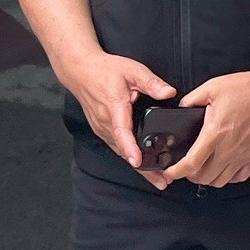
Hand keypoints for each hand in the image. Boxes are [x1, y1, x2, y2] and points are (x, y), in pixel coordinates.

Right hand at [51, 48, 173, 175]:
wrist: (80, 71)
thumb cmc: (105, 70)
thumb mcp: (133, 70)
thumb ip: (152, 82)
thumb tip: (169, 92)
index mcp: (114, 107)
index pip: (122, 131)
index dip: (130, 148)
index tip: (138, 161)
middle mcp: (106, 122)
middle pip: (124, 150)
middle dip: (143, 167)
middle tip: (162, 180)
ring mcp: (102, 128)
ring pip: (120, 152)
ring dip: (137, 166)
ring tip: (156, 178)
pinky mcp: (102, 130)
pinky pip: (117, 147)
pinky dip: (129, 157)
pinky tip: (142, 165)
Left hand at [162, 56, 249, 188]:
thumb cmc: (248, 89)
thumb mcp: (212, 87)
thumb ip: (191, 100)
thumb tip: (180, 109)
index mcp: (215, 133)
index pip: (191, 163)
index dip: (175, 172)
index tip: (169, 171)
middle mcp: (229, 149)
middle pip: (203, 178)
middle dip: (189, 175)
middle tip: (186, 165)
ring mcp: (242, 155)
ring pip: (220, 181)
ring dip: (208, 177)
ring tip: (203, 167)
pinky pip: (239, 177)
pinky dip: (229, 177)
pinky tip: (224, 166)